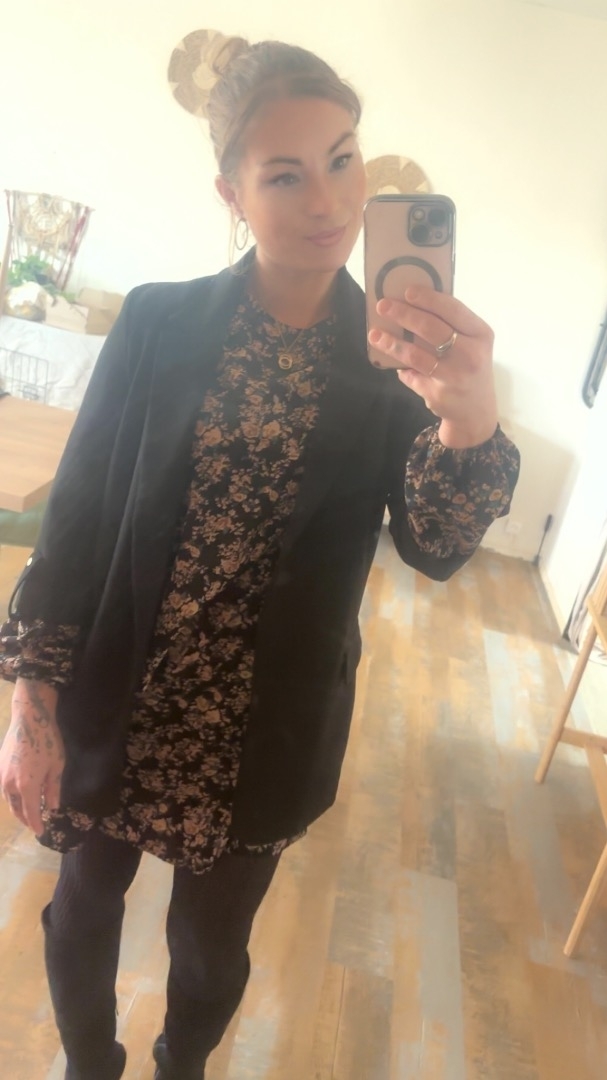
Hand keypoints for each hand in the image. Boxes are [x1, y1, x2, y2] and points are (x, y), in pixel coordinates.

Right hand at [0, 678, 63, 834]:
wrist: (29, 719)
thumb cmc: (47, 742)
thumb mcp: (56, 766)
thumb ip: (53, 789)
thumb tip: (52, 808)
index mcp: (26, 786)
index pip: (31, 813)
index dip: (36, 824)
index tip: (41, 832)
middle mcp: (10, 784)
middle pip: (16, 809)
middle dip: (25, 819)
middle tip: (34, 824)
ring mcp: (1, 775)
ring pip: (8, 799)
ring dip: (17, 808)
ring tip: (26, 811)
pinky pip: (4, 788)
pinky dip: (11, 796)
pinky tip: (18, 794)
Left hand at [368, 286, 498, 448]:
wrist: (476, 410)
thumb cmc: (471, 366)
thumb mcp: (473, 342)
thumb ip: (451, 324)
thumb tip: (411, 302)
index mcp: (481, 334)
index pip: (453, 310)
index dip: (428, 299)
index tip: (407, 290)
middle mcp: (470, 355)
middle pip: (431, 329)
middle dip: (403, 314)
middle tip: (383, 306)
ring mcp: (454, 377)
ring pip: (415, 355)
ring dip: (392, 343)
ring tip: (375, 334)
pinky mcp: (438, 394)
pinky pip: (411, 376)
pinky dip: (400, 368)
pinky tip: (389, 361)